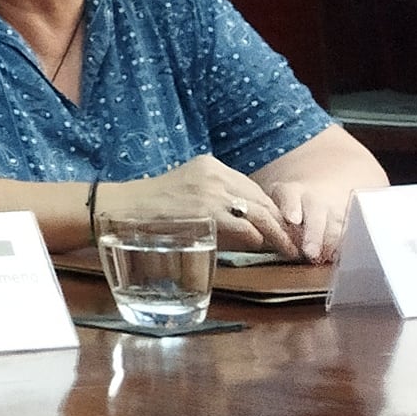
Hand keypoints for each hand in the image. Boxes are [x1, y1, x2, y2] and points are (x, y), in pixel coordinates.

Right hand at [110, 154, 294, 258]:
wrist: (121, 209)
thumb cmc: (151, 208)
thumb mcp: (187, 193)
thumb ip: (217, 203)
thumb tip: (252, 230)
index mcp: (210, 166)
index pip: (254, 189)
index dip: (272, 210)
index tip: (284, 227)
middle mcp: (215, 174)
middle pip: (262, 200)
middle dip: (282, 224)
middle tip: (295, 243)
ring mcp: (212, 192)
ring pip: (261, 214)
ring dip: (279, 235)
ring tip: (290, 250)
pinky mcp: (208, 213)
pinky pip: (246, 229)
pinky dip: (259, 240)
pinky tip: (263, 249)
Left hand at [261, 177, 359, 264]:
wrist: (315, 194)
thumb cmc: (284, 205)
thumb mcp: (269, 203)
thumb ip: (262, 218)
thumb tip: (244, 234)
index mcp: (290, 192)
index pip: (290, 197)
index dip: (292, 207)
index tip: (292, 219)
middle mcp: (314, 201)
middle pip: (316, 215)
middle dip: (314, 234)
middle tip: (310, 252)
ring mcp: (332, 212)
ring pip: (335, 226)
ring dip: (331, 244)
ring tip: (326, 259)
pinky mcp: (345, 226)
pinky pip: (346, 237)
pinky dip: (344, 248)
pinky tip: (339, 260)